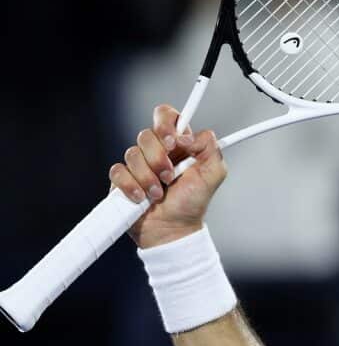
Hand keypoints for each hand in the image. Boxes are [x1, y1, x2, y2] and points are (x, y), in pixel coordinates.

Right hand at [108, 105, 227, 248]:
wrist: (174, 229)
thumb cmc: (192, 203)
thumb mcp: (213, 175)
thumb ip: (211, 149)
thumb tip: (192, 135)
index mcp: (177, 145)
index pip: (166, 116)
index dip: (166, 123)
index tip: (174, 142)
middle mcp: (156, 151)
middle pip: (146, 135)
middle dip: (159, 158)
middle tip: (170, 177)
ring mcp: (137, 164)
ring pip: (132, 154)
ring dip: (148, 177)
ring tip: (158, 194)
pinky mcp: (122, 179)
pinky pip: (118, 171)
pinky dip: (131, 186)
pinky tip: (142, 198)